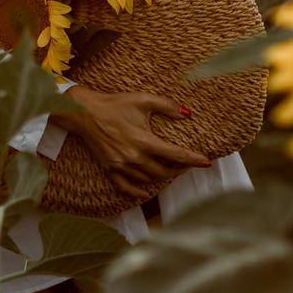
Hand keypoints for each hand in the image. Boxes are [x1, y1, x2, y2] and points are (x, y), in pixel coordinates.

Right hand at [65, 84, 211, 204]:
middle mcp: (134, 157)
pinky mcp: (110, 169)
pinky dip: (137, 192)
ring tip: (171, 171)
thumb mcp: (143, 99)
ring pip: (148, 179)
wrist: (85, 113)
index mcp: (144, 141)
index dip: (193, 159)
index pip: (175, 154)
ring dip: (163, 177)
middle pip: (164, 171)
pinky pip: (125, 187)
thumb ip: (167, 106)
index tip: (206, 162)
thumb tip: (187, 113)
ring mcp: (121, 166)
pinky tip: (145, 193)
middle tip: (188, 164)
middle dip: (180, 169)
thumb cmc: (115, 104)